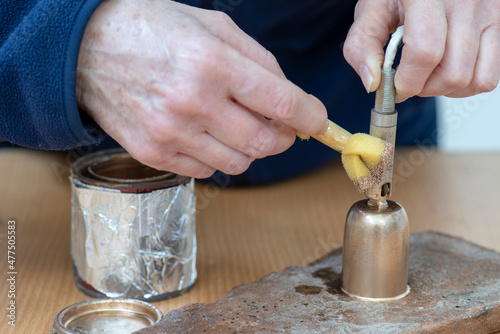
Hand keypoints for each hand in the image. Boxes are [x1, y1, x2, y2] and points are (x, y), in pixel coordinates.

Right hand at [77, 0, 327, 177]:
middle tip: (282, 127)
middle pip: (264, 142)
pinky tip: (206, 133)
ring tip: (237, 125)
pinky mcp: (152, 153)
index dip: (310, 117)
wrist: (89, 47)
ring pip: (238, 162)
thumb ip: (260, 62)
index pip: (282, 104)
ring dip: (250, 148)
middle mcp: (192, 103)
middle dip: (284, 138)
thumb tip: (291, 99)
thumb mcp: (214, 27)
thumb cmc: (155, 29)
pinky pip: (206, 171)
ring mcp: (170, 132)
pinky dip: (217, 156)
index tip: (317, 121)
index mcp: (213, 63)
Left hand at [343, 0, 499, 101]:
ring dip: (444, 90)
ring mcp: (487, 12)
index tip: (393, 86)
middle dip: (424, 89)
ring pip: (472, 79)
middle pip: (452, 72)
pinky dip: (466, 86)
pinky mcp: (498, 24)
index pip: (425, 51)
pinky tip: (446, 72)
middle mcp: (463, 1)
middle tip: (408, 80)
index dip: (407, 80)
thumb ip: (361, 45)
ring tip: (426, 75)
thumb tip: (372, 83)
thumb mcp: (371, 10)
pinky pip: (489, 76)